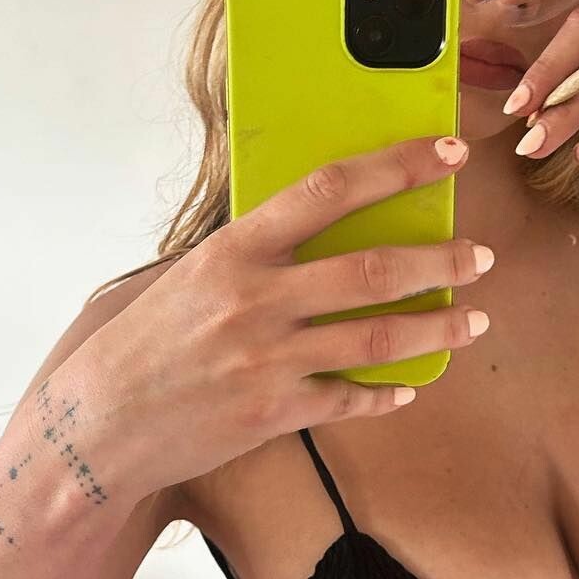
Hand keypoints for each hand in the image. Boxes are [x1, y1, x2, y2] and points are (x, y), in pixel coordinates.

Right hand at [73, 135, 493, 499]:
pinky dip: (387, 392)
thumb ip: (252, 254)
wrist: (99, 425)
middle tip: (479, 256)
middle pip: (374, 269)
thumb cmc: (142, 345)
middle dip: (441, 261)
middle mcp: (256, 301)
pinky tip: (409, 385)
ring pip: (379, 337)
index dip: (395, 167)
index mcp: (233, 251)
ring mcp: (269, 360)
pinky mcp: (275, 413)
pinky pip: (351, 398)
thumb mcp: (188, 277)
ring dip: (438, 326)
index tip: (444, 153)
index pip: (328, 190)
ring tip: (473, 320)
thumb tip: (314, 230)